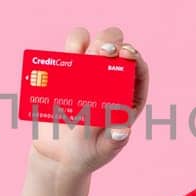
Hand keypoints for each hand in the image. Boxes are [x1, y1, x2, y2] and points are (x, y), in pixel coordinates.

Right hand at [27, 25, 147, 175]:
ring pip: (91, 41)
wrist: (58, 155)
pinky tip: (66, 57)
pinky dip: (67, 48)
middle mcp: (110, 77)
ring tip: (79, 56)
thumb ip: (113, 141)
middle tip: (103, 53)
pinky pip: (69, 50)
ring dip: (87, 41)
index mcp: (129, 94)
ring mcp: (87, 71)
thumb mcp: (103, 150)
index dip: (134, 56)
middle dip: (111, 43)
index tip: (125, 54)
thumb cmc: (88, 153)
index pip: (137, 68)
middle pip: (115, 47)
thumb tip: (122, 131)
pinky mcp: (66, 71)